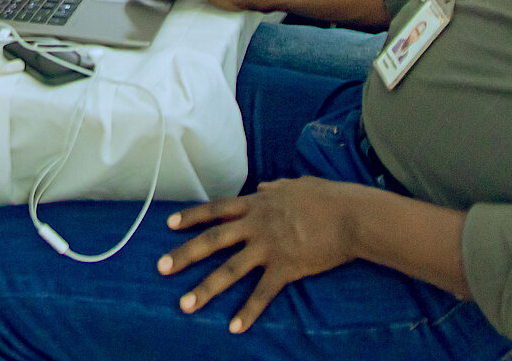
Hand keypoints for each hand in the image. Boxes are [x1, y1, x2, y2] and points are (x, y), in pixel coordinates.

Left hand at [159, 178, 360, 332]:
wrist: (351, 215)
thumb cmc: (327, 197)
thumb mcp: (295, 185)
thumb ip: (275, 188)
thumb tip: (264, 187)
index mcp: (257, 204)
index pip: (216, 208)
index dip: (192, 217)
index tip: (169, 225)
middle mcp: (256, 225)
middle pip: (213, 240)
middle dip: (184, 254)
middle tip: (161, 268)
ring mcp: (269, 247)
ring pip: (230, 270)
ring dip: (206, 289)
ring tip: (186, 305)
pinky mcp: (286, 268)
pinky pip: (262, 293)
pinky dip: (248, 311)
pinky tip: (234, 327)